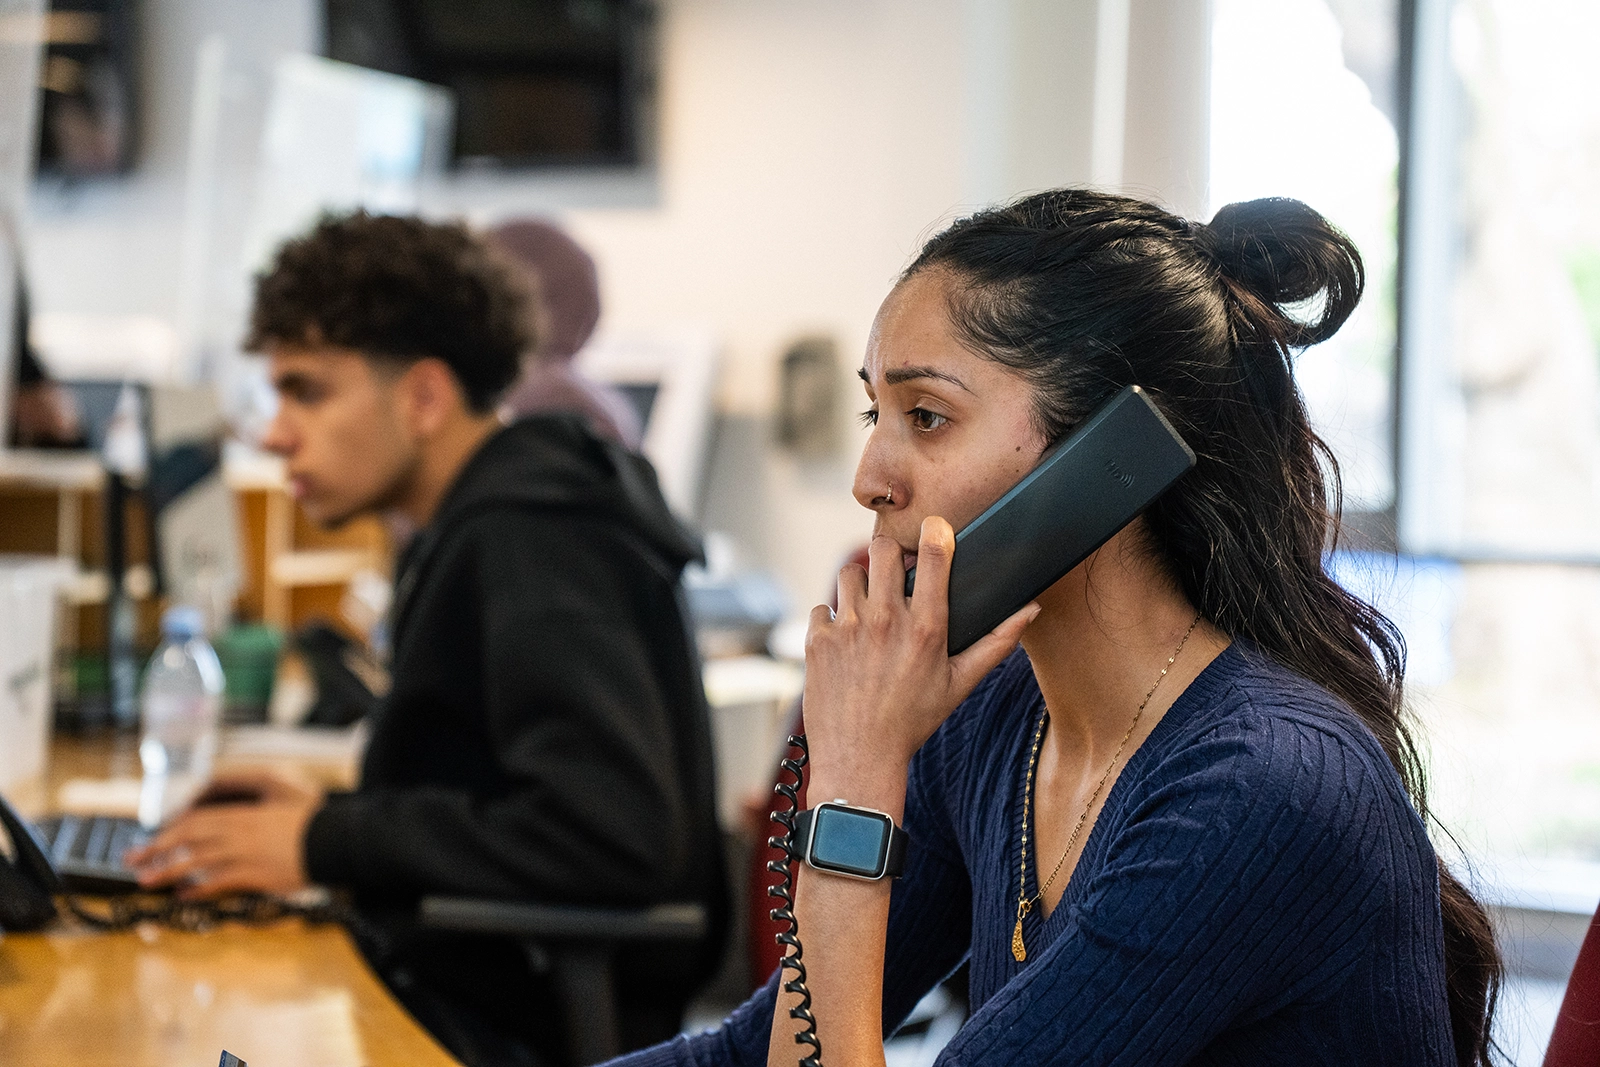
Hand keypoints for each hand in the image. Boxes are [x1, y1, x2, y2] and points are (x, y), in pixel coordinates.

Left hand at [125, 770, 322, 898]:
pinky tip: (184, 895)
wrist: (337, 840)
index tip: (152, 839)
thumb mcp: (280, 786)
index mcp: (242, 811)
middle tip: (131, 859)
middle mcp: (238, 832)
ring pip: (195, 861)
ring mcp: (245, 855)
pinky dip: (198, 889)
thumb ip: (248, 782)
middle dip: (155, 848)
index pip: (195, 819)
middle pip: (187, 838)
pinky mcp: (255, 876)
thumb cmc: (311, 815)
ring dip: (167, 870)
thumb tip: (216, 790)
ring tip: (145, 880)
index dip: (170, 829)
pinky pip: (219, 883)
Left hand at [801, 517, 1039, 804]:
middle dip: (890, 555)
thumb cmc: (913, 721)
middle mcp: (886, 621)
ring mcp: (848, 628)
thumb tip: (1031, 610)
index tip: (933, 527)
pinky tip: (844, 643)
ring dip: (860, 585)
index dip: (934, 533)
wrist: (859, 757)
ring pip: (849, 573)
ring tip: (868, 611)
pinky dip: (832, 619)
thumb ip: (996, 644)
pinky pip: (823, 607)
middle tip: (894, 575)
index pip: (933, 557)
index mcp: (927, 628)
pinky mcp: (817, 639)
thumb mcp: (959, 684)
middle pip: (883, 550)